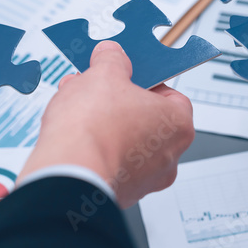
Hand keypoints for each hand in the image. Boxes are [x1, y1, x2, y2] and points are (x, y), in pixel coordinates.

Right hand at [18, 41, 194, 207]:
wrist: (68, 174)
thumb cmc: (94, 131)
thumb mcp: (104, 74)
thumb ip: (112, 59)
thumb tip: (111, 55)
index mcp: (178, 125)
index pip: (171, 95)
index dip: (145, 81)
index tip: (126, 75)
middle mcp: (168, 157)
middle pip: (144, 118)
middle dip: (116, 101)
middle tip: (96, 89)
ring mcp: (144, 180)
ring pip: (125, 142)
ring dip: (102, 123)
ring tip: (75, 108)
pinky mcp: (119, 192)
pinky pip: (110, 162)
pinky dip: (94, 148)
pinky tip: (72, 134)